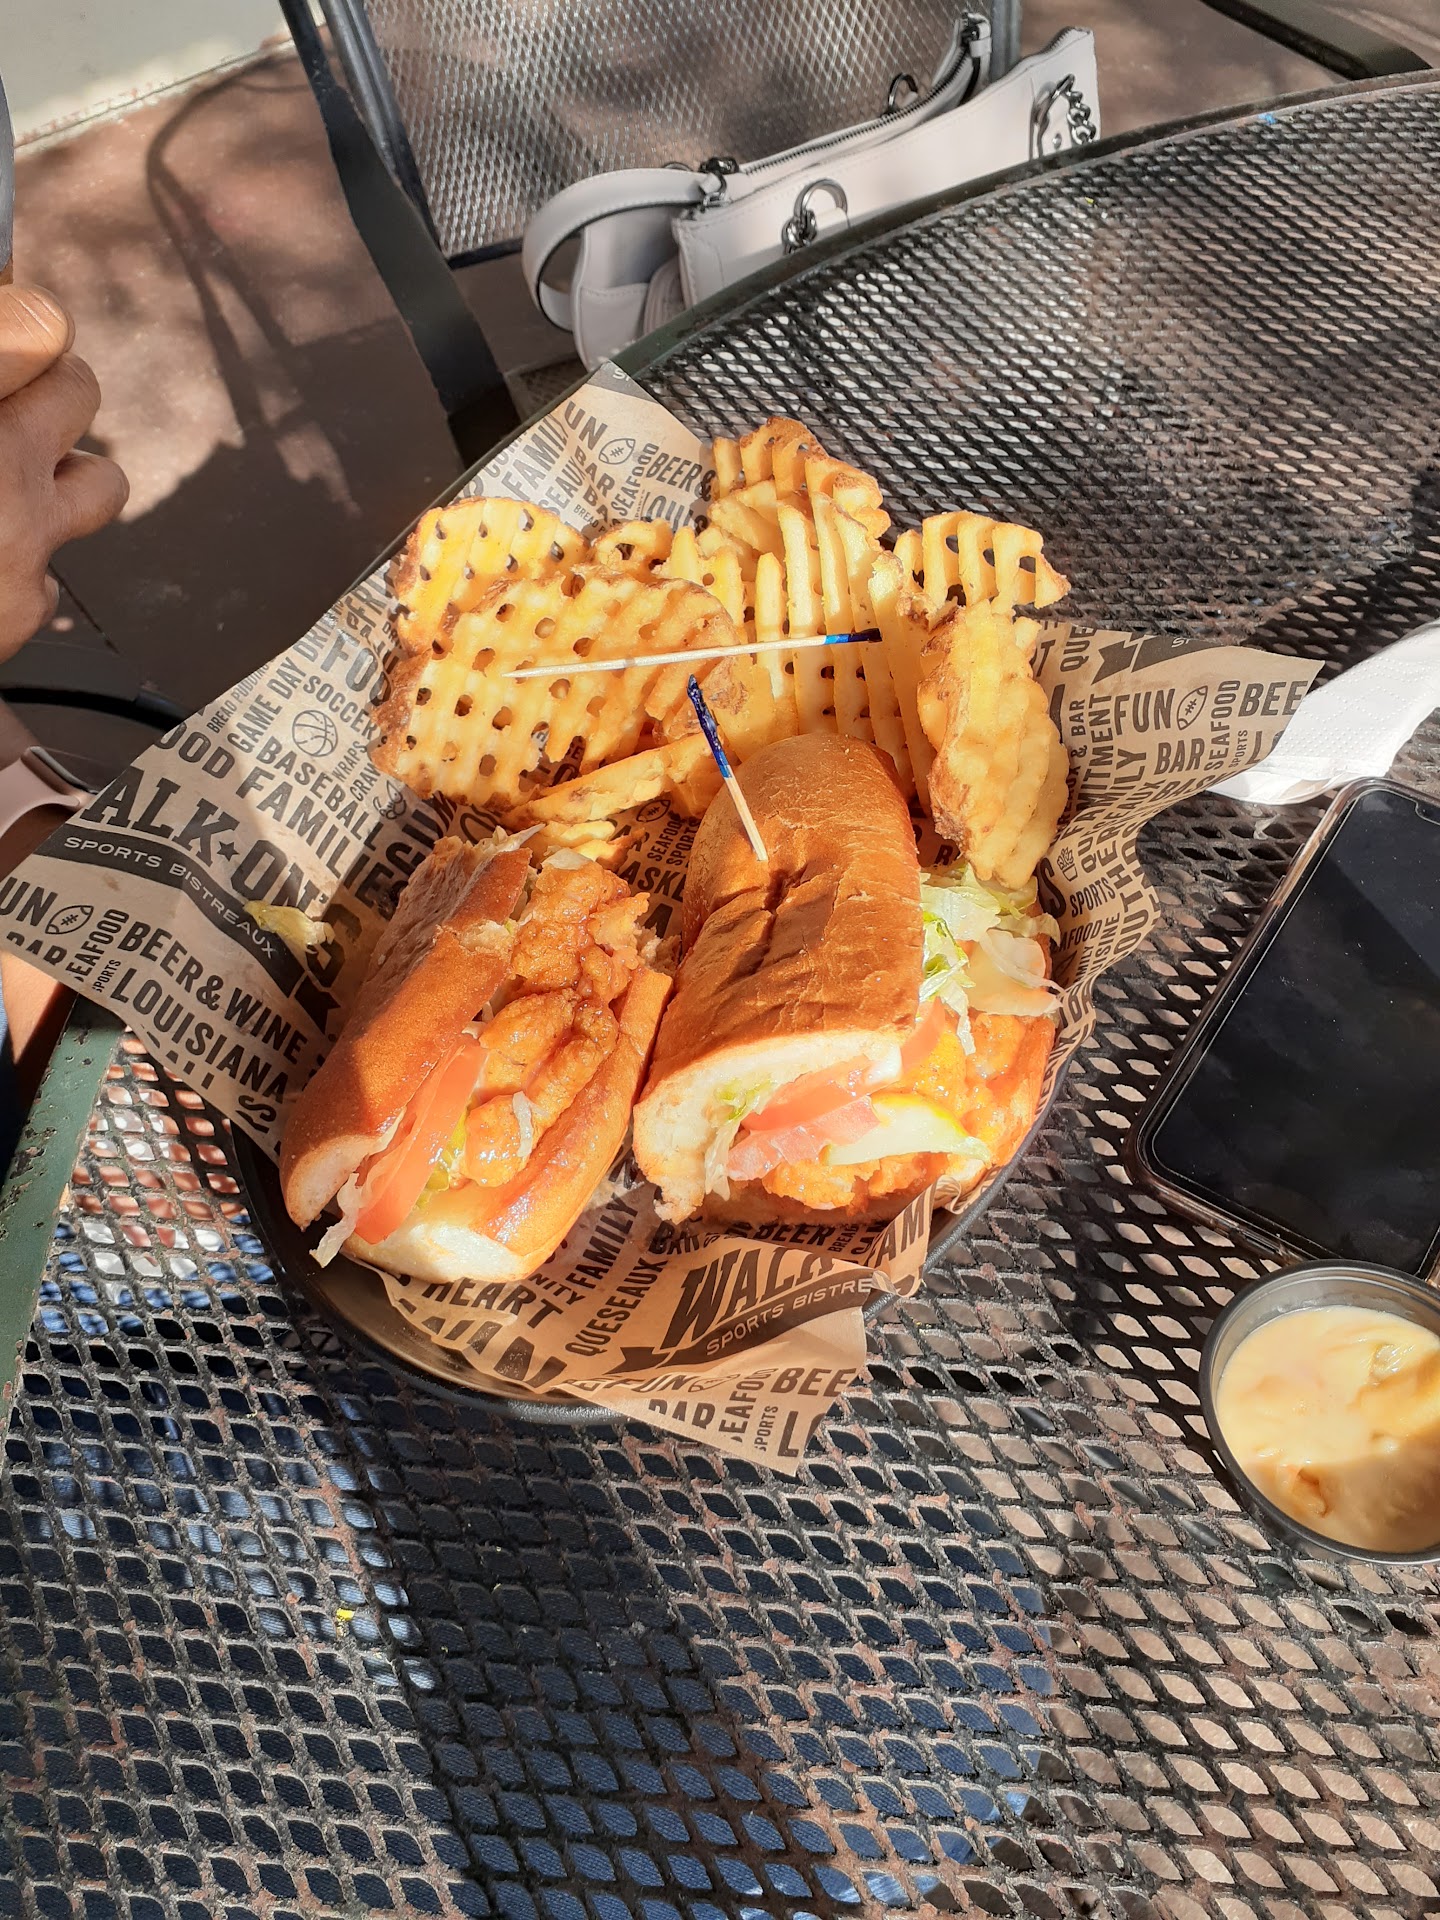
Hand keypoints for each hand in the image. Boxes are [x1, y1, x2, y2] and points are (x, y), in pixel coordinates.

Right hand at [0, 284, 127, 659]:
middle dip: (45, 384)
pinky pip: (54, 565)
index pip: (40, 325)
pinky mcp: (26, 606)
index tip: (10, 322)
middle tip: (5, 393)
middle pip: (79, 389)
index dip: (19, 318)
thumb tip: (11, 305)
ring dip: (64, 470)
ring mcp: (20, 544)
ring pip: (101, 480)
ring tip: (8, 473)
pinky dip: (19, 559)